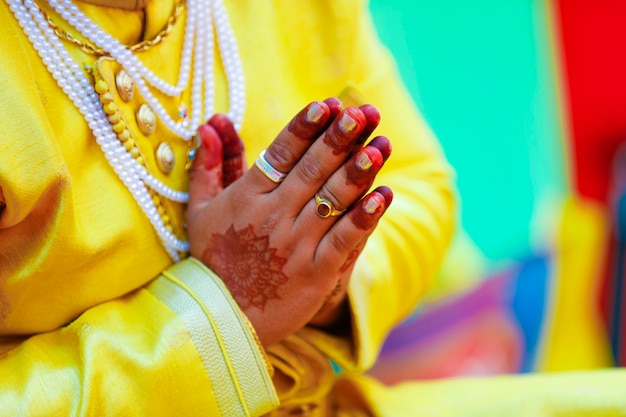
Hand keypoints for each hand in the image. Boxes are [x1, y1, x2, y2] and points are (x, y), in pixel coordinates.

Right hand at [187, 99, 392, 346]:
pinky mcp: (316, 273)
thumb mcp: (200, 211)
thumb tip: (211, 124)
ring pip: (332, 200)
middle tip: (364, 112)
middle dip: (340, 138)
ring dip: (359, 171)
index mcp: (247, 197)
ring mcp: (296, 245)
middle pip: (312, 170)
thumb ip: (209, 165)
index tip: (327, 105)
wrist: (223, 319)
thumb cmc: (214, 261)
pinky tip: (384, 195)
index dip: (305, 127)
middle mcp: (273, 216)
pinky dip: (365, 217)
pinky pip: (344, 240)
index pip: (281, 153)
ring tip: (381, 144)